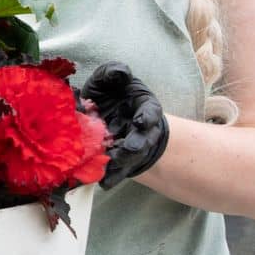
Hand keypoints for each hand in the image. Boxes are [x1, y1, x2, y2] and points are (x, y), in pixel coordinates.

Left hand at [81, 62, 168, 188]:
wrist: (107, 112)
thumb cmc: (113, 94)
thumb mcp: (113, 79)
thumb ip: (114, 73)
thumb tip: (120, 72)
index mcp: (144, 108)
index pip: (151, 113)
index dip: (147, 117)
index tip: (141, 121)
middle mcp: (141, 131)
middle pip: (142, 141)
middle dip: (135, 146)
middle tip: (127, 150)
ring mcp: (130, 148)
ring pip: (129, 159)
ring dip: (121, 164)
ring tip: (110, 169)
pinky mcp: (118, 160)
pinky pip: (116, 171)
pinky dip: (111, 177)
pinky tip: (103, 182)